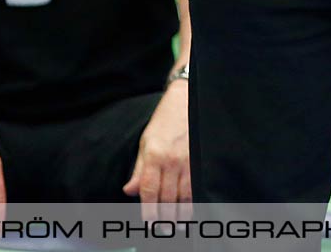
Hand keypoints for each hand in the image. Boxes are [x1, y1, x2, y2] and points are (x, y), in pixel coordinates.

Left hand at [123, 82, 190, 219]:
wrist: (187, 99)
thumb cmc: (165, 120)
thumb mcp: (146, 141)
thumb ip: (139, 169)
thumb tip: (129, 191)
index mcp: (154, 155)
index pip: (149, 190)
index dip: (148, 210)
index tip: (149, 223)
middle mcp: (171, 160)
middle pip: (167, 197)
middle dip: (165, 217)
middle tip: (163, 230)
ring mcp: (188, 160)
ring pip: (184, 195)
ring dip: (181, 214)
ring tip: (178, 226)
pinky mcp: (201, 159)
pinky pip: (196, 186)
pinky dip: (194, 201)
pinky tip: (192, 211)